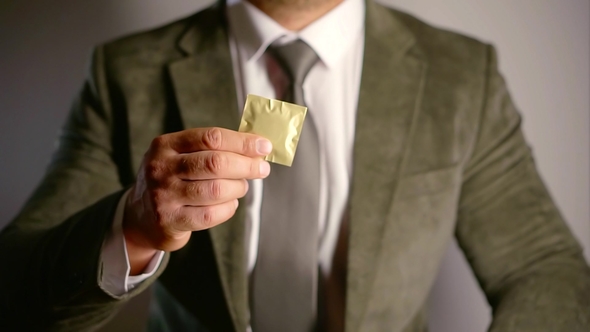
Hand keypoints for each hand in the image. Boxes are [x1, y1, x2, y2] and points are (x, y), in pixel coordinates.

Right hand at [122, 127, 271, 273]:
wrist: (141, 216)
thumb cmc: (173, 180)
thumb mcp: (182, 156)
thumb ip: (213, 149)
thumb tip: (257, 146)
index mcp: (166, 145)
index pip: (211, 137)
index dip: (242, 141)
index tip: (264, 146)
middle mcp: (161, 168)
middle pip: (215, 163)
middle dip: (246, 165)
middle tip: (262, 169)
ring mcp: (164, 195)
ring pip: (217, 190)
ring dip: (238, 188)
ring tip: (241, 187)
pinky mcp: (171, 221)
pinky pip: (212, 214)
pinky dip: (228, 208)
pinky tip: (229, 204)